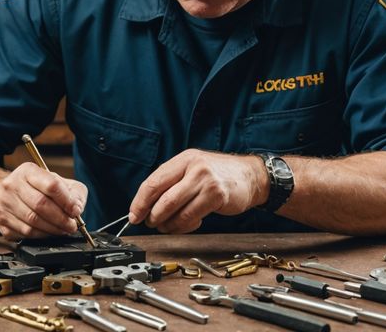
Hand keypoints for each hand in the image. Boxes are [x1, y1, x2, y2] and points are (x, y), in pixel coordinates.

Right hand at [0, 162, 88, 240]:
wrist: (8, 194)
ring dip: (53, 229)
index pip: (51, 185)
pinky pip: (26, 233)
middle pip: (41, 204)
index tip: (75, 211)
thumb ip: (72, 192)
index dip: (66, 201)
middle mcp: (12, 185)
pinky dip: (42, 235)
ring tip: (63, 230)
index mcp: (27, 171)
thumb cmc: (36, 188)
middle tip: (72, 225)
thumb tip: (77, 208)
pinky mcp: (2, 221)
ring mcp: (4, 203)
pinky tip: (49, 232)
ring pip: (33, 221)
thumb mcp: (57, 181)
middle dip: (61, 218)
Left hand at [127, 149, 267, 233]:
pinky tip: (188, 223)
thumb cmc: (218, 174)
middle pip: (162, 198)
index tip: (134, 215)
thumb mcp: (193, 169)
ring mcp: (205, 181)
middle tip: (151, 223)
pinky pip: (191, 217)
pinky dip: (184, 225)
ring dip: (167, 224)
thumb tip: (146, 203)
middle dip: (152, 216)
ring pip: (175, 209)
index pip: (153, 182)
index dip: (140, 202)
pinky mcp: (216, 195)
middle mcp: (193, 167)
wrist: (250, 176)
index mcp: (183, 159)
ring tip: (167, 226)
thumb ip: (172, 182)